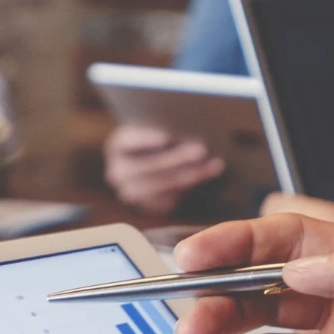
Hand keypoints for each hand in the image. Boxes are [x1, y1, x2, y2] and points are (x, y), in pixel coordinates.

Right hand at [104, 123, 222, 217]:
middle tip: (202, 149)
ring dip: (192, 174)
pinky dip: (190, 188)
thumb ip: (166, 124)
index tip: (168, 137)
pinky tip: (208, 176)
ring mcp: (131, 193)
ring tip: (215, 164)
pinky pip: (170, 201)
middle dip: (178, 158)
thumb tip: (190, 125)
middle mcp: (118, 172)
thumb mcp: (156, 127)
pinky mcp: (148, 208)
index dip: (147, 138)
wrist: (153, 165)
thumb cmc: (159, 136)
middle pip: (149, 166)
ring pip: (163, 186)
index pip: (128, 140)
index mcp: (118, 145)